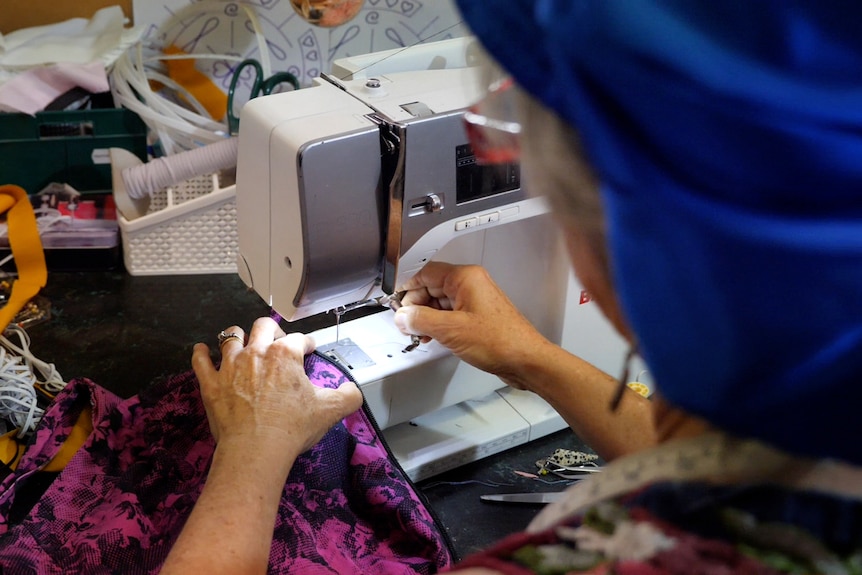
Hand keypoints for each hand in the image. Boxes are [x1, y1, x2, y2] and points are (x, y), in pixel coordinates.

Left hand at [191, 317, 362, 456]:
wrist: (255, 451)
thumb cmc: (291, 428)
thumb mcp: (330, 411)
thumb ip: (348, 396)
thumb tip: (352, 390)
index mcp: (285, 355)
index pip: (299, 339)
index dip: (307, 343)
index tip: (309, 350)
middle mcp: (256, 353)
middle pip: (263, 326)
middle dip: (272, 330)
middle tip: (277, 342)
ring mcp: (230, 366)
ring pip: (231, 336)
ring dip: (238, 336)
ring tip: (243, 342)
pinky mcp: (210, 384)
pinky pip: (201, 360)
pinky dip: (201, 353)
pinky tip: (203, 350)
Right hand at [393, 262, 552, 389]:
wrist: (526, 360)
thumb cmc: (502, 341)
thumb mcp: (451, 330)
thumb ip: (421, 320)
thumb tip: (403, 316)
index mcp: (465, 278)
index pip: (425, 272)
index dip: (407, 287)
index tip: (396, 301)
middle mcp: (471, 285)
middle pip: (431, 287)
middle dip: (415, 306)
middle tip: (405, 323)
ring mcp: (475, 301)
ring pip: (439, 303)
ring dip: (425, 318)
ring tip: (418, 333)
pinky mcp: (477, 317)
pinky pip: (450, 315)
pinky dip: (438, 325)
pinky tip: (432, 337)